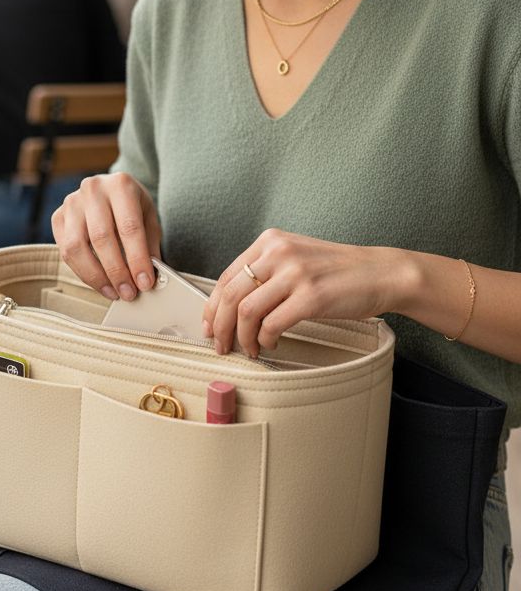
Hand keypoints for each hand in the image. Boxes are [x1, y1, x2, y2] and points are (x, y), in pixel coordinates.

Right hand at [51, 173, 161, 299]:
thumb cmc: (132, 207)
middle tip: (129, 292)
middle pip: (101, 238)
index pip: (129, 227)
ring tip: (113, 292)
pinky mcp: (58, 217)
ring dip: (96, 276)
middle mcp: (93, 189)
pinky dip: (83, 273)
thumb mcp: (149, 219)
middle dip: (116, 272)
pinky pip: (66, 252)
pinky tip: (99, 283)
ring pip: (77, 247)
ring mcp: (72, 203)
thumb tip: (147, 278)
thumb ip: (149, 246)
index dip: (137, 259)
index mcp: (120, 185)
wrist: (111, 190)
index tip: (145, 282)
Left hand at [203, 229, 404, 356]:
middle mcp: (279, 252)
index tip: (209, 325)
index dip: (212, 306)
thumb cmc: (339, 271)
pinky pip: (272, 324)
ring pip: (246, 311)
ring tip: (248, 348)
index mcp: (271, 241)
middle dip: (219, 326)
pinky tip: (270, 344)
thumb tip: (232, 304)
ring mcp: (295, 274)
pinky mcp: (311, 297)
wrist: (381, 273)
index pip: (227, 276)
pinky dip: (265, 340)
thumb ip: (267, 271)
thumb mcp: (297, 257)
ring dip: (242, 337)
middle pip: (230, 295)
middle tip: (220, 345)